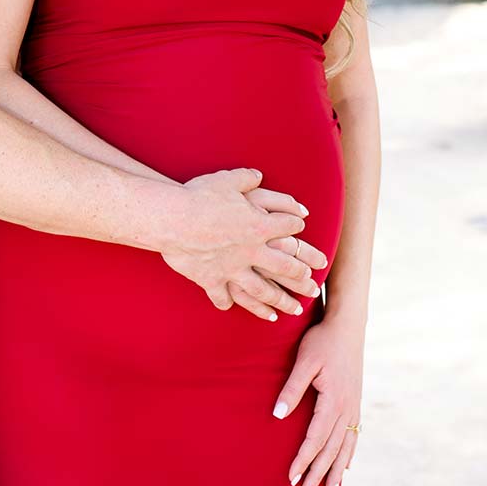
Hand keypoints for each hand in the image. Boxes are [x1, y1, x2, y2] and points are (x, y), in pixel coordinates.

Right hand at [161, 168, 323, 316]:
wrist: (174, 220)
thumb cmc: (200, 196)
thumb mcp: (227, 180)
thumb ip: (246, 178)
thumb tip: (258, 176)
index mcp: (259, 225)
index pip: (287, 225)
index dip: (296, 222)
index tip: (301, 224)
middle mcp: (252, 251)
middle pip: (284, 267)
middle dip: (300, 276)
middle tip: (312, 285)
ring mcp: (233, 269)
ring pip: (262, 290)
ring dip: (279, 300)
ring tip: (292, 310)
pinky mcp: (212, 280)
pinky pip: (223, 296)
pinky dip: (227, 302)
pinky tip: (231, 306)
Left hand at [273, 317, 364, 485]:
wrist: (348, 326)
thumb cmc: (322, 341)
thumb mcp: (304, 361)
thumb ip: (292, 388)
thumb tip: (278, 415)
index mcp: (333, 401)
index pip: (316, 439)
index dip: (303, 460)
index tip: (291, 477)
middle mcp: (347, 408)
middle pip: (331, 449)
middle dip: (318, 474)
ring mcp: (354, 406)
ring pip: (345, 447)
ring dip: (336, 470)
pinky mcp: (356, 402)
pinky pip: (354, 435)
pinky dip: (348, 454)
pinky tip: (346, 465)